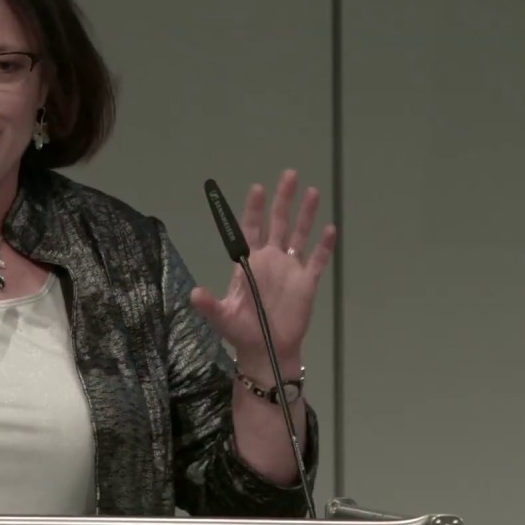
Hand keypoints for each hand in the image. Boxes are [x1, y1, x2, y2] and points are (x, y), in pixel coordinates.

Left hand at [190, 169, 336, 367]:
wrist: (267, 350)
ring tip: (313, 191)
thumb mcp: (222, 318)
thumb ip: (209, 305)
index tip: (258, 188)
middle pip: (278, 222)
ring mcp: (290, 268)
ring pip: (299, 235)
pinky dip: (324, 245)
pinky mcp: (307, 282)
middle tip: (289, 174)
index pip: (251, 228)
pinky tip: (331, 228)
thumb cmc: (241, 331)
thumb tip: (193, 294)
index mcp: (249, 262)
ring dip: (306, 214)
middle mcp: (270, 259)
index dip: (254, 209)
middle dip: (283, 199)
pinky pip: (317, 260)